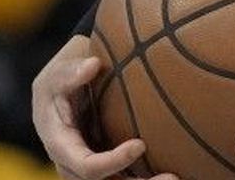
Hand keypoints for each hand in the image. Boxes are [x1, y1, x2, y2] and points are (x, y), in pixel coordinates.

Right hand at [31, 34, 167, 179]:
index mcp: (61, 146)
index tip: (140, 145)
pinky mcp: (105, 167)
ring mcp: (90, 170)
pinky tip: (174, 172)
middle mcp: (74, 166)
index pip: (86, 166)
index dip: (112, 161)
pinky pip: (124, 178)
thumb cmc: (60, 81)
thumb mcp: (58, 73)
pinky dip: (146, 177)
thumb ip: (71, 72)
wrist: (60, 94)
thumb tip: (93, 65)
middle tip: (172, 177)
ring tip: (176, 177)